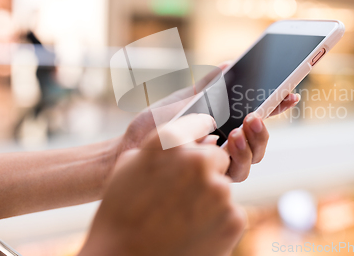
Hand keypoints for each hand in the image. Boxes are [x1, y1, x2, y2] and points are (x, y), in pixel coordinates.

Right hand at [79, 114, 245, 255]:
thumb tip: (198, 138)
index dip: (199, 132)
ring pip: (222, 185)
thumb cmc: (120, 212)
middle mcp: (198, 161)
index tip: (202, 138)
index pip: (200, 123)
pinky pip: (230, 211)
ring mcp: (219, 191)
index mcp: (171, 143)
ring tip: (182, 217)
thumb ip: (164, 147)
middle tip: (183, 192)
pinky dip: (217, 220)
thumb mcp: (130, 166)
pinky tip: (192, 231)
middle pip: (216, 156)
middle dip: (205, 170)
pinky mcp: (234, 218)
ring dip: (209, 197)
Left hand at [116, 62, 299, 181]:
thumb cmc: (152, 127)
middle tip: (256, 118)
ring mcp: (217, 163)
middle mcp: (223, 145)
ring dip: (251, 146)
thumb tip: (230, 65)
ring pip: (250, 160)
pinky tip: (221, 146)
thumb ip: (207, 88)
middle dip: (263, 130)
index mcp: (221, 123)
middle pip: (258, 141)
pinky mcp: (209, 179)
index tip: (290, 94)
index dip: (275, 106)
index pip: (254, 114)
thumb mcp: (181, 101)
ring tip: (239, 133)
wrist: (126, 153)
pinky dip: (233, 159)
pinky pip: (232, 173)